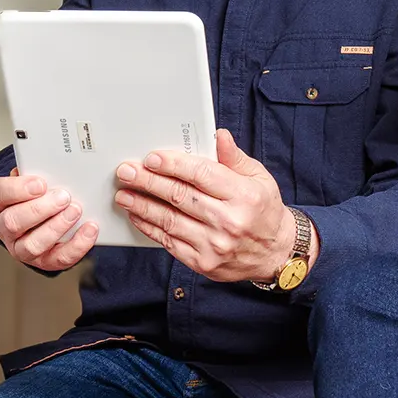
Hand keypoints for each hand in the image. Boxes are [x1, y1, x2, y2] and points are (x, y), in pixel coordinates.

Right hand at [0, 167, 98, 271]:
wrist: (40, 223)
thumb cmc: (35, 198)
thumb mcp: (31, 181)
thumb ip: (35, 171)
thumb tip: (51, 161)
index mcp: (2, 203)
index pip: (0, 194)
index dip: (18, 189)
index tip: (40, 184)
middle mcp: (7, 228)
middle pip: (14, 221)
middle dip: (40, 209)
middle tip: (63, 197)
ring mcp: (22, 248)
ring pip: (33, 244)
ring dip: (56, 227)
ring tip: (75, 211)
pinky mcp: (44, 262)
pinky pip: (59, 258)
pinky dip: (77, 244)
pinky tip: (89, 229)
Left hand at [114, 130, 306, 282]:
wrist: (274, 253)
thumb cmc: (264, 210)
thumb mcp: (258, 178)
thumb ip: (235, 158)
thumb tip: (219, 135)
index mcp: (244, 196)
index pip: (202, 174)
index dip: (173, 164)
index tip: (152, 158)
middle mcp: (229, 221)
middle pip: (180, 196)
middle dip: (148, 182)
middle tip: (127, 172)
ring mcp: (215, 245)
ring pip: (169, 221)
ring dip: (142, 205)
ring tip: (124, 194)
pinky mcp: (203, 262)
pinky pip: (169, 242)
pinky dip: (149, 228)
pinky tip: (137, 215)